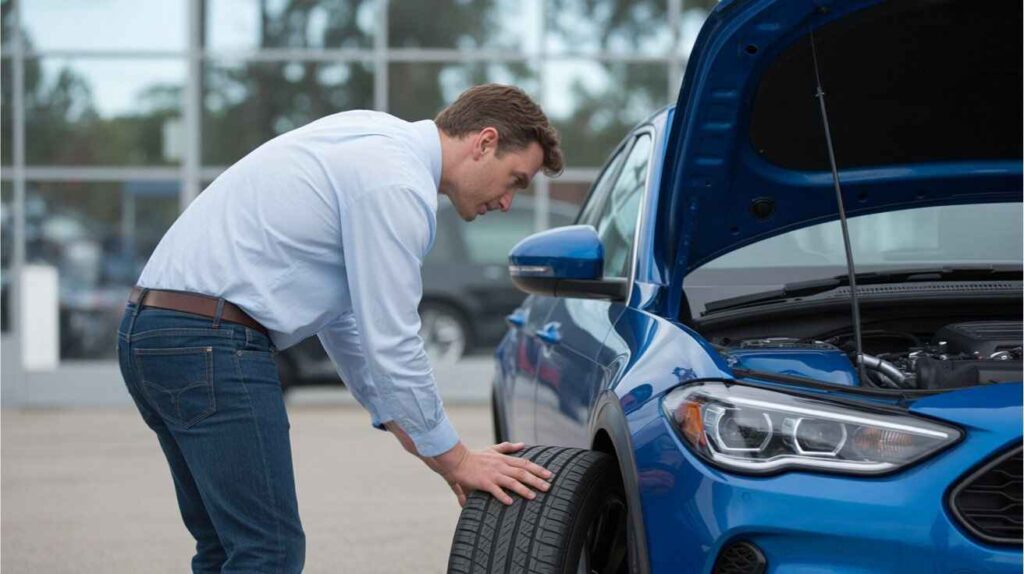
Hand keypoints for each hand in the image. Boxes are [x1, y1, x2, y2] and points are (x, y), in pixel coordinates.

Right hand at [433, 441, 552, 504]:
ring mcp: (493, 474)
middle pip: (522, 473)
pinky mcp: (484, 482)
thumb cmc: (475, 457)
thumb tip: (522, 444)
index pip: (525, 463)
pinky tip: (510, 502)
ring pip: (512, 482)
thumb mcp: (493, 450)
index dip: (538, 469)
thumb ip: (508, 447)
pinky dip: (503, 496)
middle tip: (548, 487)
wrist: (458, 460)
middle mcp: (501, 466)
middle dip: (536, 480)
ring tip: (534, 496)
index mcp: (504, 459)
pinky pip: (495, 490)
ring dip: (524, 489)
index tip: (549, 474)